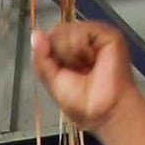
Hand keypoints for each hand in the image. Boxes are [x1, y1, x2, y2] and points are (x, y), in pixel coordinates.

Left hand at [28, 21, 140, 138]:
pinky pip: (80, 33)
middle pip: (56, 31)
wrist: (103, 113)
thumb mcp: (51, 80)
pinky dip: (81, 51)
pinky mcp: (108, 35)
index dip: (48, 52)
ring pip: (66, 31)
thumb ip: (41, 57)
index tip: (60, 70)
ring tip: (86, 68)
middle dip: (60, 55)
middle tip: (77, 71)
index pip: (50, 37)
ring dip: (71, 56)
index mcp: (71, 50)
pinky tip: (92, 61)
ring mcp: (96, 36)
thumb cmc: (85, 104)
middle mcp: (84, 40)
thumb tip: (36, 34)